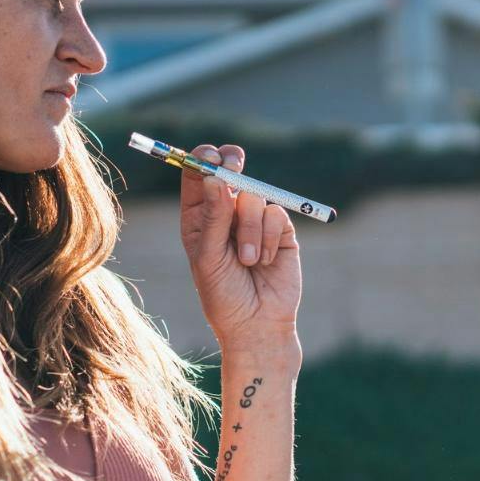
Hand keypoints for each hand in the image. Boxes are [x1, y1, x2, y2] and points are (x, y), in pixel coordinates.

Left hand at [178, 143, 301, 347]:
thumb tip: (215, 177)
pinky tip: (266, 261)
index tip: (209, 155)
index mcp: (200, 217)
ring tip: (248, 260)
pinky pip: (276, 214)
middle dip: (232, 167)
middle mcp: (225, 214)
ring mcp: (254, 220)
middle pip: (230, 172)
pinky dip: (269, 238)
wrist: (257, 324)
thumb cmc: (223, 295)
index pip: (199, 177)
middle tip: (234, 166)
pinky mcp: (280, 230)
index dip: (203, 161)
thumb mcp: (209, 256)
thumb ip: (214, 217)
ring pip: (254, 197)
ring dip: (250, 229)